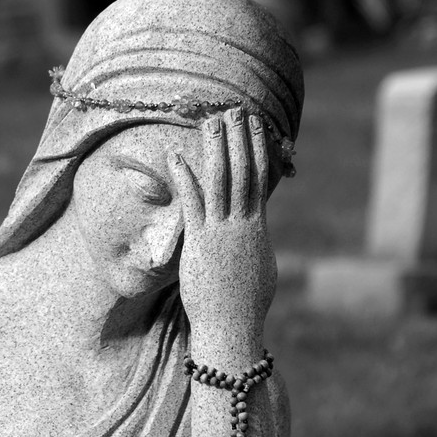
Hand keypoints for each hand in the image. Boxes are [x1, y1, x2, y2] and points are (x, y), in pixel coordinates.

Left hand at [168, 107, 276, 362]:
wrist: (233, 327)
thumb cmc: (244, 306)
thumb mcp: (258, 270)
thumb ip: (255, 247)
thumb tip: (255, 236)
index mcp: (258, 228)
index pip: (260, 180)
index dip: (257, 150)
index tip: (255, 126)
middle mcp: (243, 224)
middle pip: (243, 171)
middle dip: (239, 139)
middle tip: (235, 109)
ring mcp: (222, 231)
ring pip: (221, 181)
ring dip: (215, 148)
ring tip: (211, 120)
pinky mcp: (201, 243)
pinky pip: (192, 204)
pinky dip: (184, 179)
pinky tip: (176, 157)